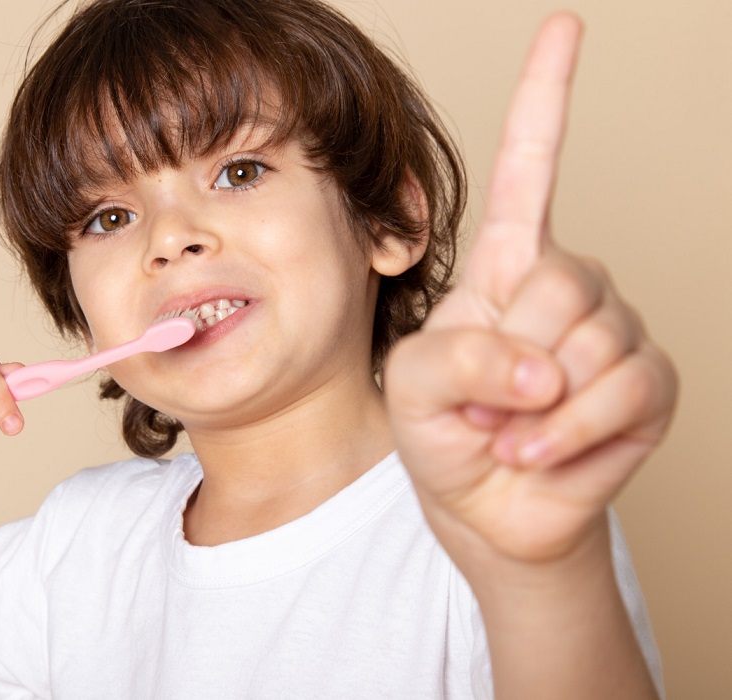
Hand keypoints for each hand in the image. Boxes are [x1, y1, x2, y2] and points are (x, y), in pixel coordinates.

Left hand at [384, 15, 676, 565]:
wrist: (485, 509)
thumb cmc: (443, 433)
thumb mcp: (414, 386)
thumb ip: (458, 357)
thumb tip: (546, 363)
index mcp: (504, 265)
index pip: (529, 169)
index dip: (544, 100)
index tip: (565, 28)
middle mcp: (566, 284)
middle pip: (556, 281)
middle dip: (509, 356)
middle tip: (485, 399)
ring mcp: (614, 331)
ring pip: (591, 340)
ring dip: (532, 408)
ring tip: (510, 428)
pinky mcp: (648, 384)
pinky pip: (620, 391)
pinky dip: (566, 434)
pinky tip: (539, 450)